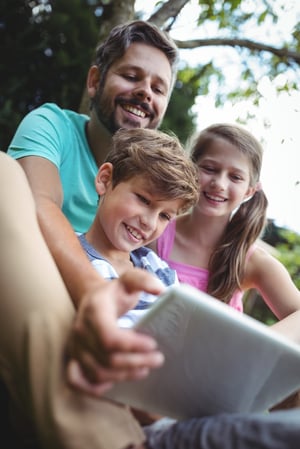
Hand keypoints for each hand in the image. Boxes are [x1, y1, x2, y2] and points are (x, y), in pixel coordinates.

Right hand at [66, 268, 164, 395]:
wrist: (91, 299)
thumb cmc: (114, 292)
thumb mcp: (129, 280)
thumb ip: (145, 280)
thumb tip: (162, 291)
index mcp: (94, 310)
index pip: (110, 338)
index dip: (132, 346)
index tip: (153, 344)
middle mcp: (80, 330)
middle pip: (107, 358)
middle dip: (136, 362)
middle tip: (158, 358)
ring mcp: (74, 347)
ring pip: (97, 373)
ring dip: (124, 375)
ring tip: (144, 369)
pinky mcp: (73, 358)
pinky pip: (78, 382)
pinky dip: (95, 389)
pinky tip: (116, 383)